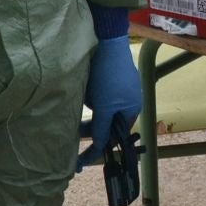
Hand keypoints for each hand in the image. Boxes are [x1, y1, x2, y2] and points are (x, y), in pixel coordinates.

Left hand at [76, 33, 141, 173]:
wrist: (107, 43)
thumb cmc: (108, 77)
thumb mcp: (104, 106)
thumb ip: (100, 127)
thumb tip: (98, 145)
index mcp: (131, 110)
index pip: (113, 137)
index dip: (97, 150)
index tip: (80, 162)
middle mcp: (128, 101)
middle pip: (108, 124)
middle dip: (92, 130)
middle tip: (73, 135)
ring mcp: (120, 89)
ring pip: (102, 111)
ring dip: (90, 116)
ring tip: (75, 115)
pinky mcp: (111, 78)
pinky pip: (100, 98)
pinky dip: (91, 102)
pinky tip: (82, 98)